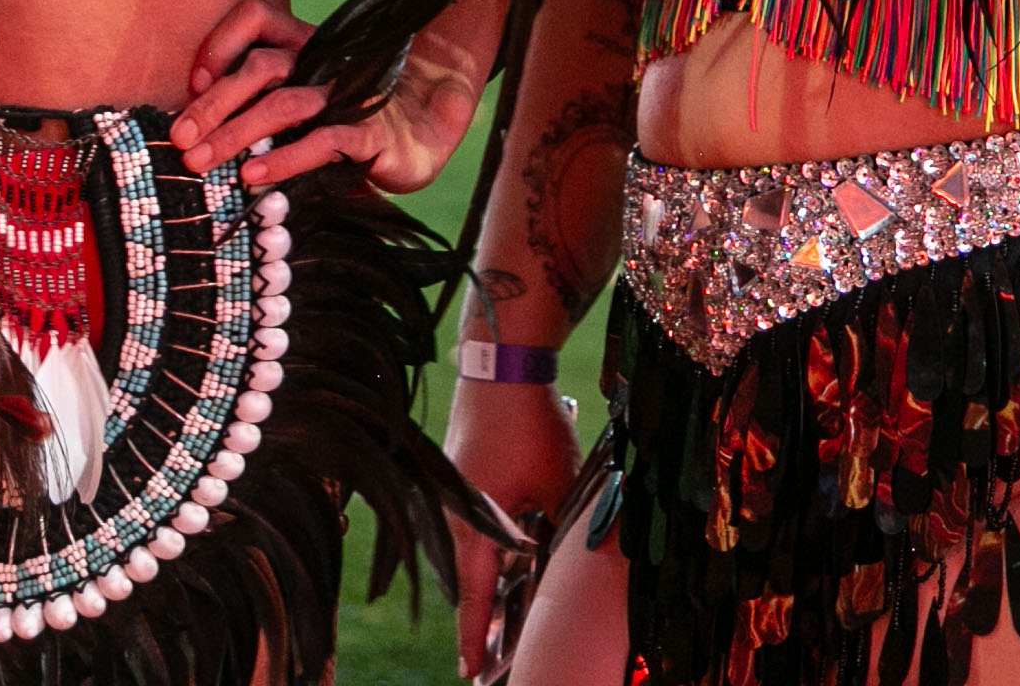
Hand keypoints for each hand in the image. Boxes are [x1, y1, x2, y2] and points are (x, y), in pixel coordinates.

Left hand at [169, 0, 485, 194]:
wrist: (429, 130)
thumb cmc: (353, 118)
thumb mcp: (304, 103)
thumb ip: (262, 104)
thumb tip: (199, 128)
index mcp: (304, 44)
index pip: (255, 18)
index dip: (219, 43)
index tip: (192, 83)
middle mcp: (323, 62)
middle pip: (259, 66)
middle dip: (213, 103)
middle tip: (180, 138)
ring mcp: (347, 95)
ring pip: (283, 103)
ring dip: (236, 132)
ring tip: (202, 161)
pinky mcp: (370, 131)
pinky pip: (323, 140)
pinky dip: (284, 158)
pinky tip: (255, 176)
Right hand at [443, 376, 575, 676]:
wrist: (500, 363)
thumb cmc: (532, 427)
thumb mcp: (561, 489)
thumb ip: (561, 534)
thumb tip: (569, 569)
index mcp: (475, 527)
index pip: (473, 599)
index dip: (475, 639)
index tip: (471, 674)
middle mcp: (452, 515)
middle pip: (466, 580)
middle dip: (482, 616)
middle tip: (494, 654)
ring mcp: (450, 494)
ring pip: (469, 552)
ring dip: (486, 579)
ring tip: (504, 609)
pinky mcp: (454, 474)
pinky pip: (469, 525)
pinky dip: (487, 546)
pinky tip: (511, 551)